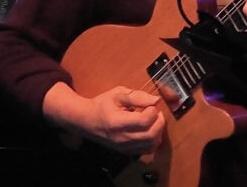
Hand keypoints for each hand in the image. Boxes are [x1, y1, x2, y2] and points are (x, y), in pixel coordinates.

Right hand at [44, 82, 164, 155]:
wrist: (87, 120)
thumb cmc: (102, 105)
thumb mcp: (117, 94)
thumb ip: (137, 96)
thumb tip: (156, 100)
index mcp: (117, 122)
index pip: (144, 121)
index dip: (152, 111)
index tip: (150, 105)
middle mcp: (121, 138)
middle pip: (151, 135)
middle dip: (159, 122)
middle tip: (155, 112)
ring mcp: (124, 147)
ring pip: (152, 144)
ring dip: (158, 131)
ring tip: (152, 121)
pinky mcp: (127, 152)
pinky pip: (147, 150)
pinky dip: (153, 140)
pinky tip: (149, 130)